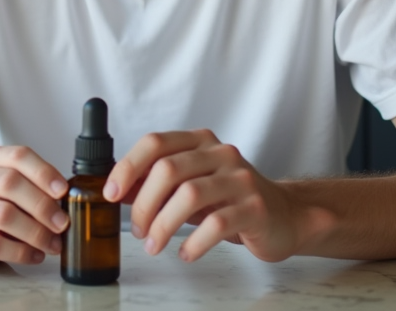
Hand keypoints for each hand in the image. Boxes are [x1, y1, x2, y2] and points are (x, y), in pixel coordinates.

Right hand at [0, 145, 69, 268]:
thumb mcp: (8, 187)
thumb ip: (33, 187)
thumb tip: (68, 202)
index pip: (19, 156)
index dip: (44, 172)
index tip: (63, 191)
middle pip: (11, 184)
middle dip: (42, 205)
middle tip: (62, 223)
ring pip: (3, 215)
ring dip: (35, 232)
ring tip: (52, 243)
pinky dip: (20, 252)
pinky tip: (34, 255)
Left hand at [104, 129, 333, 262]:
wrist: (285, 215)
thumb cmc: (231, 200)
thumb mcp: (191, 185)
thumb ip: (157, 185)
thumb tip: (117, 190)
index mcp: (200, 142)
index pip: (156, 142)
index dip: (128, 166)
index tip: (110, 192)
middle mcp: (220, 154)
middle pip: (169, 170)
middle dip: (144, 204)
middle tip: (138, 231)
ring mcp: (240, 179)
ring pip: (190, 195)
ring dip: (163, 225)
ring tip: (154, 245)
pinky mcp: (255, 208)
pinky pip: (216, 224)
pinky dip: (194, 242)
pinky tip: (185, 253)